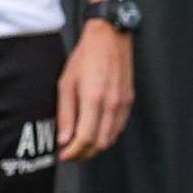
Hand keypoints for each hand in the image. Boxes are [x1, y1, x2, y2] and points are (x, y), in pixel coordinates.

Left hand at [58, 20, 134, 161]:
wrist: (110, 37)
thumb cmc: (86, 57)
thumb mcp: (66, 83)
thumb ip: (66, 113)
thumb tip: (64, 138)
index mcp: (94, 99)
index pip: (86, 138)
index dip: (74, 152)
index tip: (63, 155)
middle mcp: (112, 104)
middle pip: (100, 143)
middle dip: (84, 154)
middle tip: (70, 153)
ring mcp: (123, 103)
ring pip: (111, 137)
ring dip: (96, 146)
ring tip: (81, 145)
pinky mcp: (129, 100)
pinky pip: (119, 126)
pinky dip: (107, 135)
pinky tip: (95, 131)